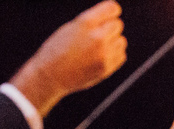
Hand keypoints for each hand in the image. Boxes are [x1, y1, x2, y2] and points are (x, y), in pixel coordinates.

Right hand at [9, 1, 127, 115]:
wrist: (51, 76)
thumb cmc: (57, 50)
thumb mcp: (70, 28)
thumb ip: (91, 22)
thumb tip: (110, 19)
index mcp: (85, 23)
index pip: (112, 8)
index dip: (110, 11)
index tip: (107, 16)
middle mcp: (97, 37)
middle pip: (118, 24)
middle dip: (109, 27)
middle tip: (96, 34)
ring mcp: (104, 54)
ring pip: (121, 40)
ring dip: (113, 41)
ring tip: (96, 47)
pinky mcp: (108, 67)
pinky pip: (121, 55)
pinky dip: (114, 54)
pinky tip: (99, 56)